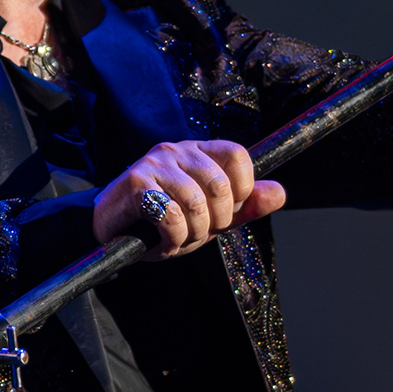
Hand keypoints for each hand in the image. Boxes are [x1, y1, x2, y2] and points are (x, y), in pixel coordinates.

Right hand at [93, 139, 285, 254]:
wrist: (112, 233)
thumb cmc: (161, 222)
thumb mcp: (210, 217)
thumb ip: (245, 206)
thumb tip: (280, 193)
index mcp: (199, 152)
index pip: (237, 155)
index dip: (241, 189)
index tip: (226, 211)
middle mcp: (177, 150)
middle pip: (220, 185)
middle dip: (216, 221)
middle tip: (197, 231)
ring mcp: (155, 164)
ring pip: (196, 203)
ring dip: (192, 233)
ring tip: (177, 237)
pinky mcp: (136, 183)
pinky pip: (171, 216)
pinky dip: (172, 239)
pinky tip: (162, 241)